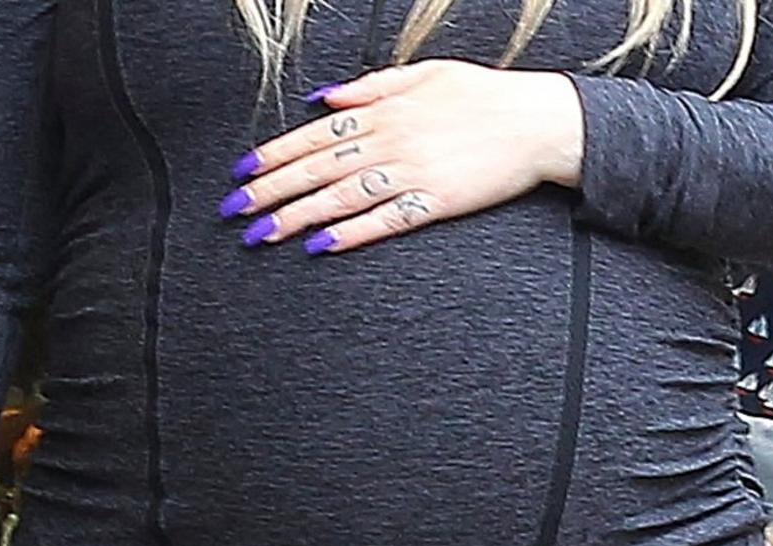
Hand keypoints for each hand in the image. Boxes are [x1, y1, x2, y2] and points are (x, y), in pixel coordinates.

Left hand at [220, 59, 584, 253]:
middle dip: (271, 191)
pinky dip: (352, 233)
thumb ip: (369, 85)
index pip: (314, 134)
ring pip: (341, 197)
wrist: (537, 120)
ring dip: (298, 217)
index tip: (242, 174)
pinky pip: (385, 221)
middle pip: (317, 169)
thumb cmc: (483, 95)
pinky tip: (322, 246)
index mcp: (383, 108)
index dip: (274, 155)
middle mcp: (389, 139)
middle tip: (235, 213)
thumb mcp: (424, 73)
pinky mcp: (435, 202)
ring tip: (263, 235)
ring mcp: (411, 172)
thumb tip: (321, 96)